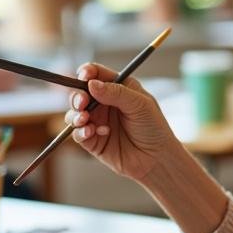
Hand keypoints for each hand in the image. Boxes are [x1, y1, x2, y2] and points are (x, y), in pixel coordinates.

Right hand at [63, 63, 184, 181]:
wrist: (157, 159)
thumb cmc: (154, 128)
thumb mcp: (140, 105)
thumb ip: (116, 93)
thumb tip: (91, 84)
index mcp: (118, 88)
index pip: (96, 74)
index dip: (87, 73)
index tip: (83, 76)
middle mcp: (105, 103)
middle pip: (80, 93)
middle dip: (77, 96)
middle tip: (82, 103)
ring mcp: (97, 122)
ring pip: (75, 113)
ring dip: (76, 115)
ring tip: (85, 120)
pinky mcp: (93, 141)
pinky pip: (77, 133)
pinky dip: (81, 131)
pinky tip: (93, 132)